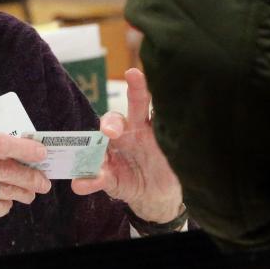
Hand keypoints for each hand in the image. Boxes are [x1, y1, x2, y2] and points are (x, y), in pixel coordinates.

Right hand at [0, 134, 50, 264]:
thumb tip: (19, 153)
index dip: (23, 147)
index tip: (41, 152)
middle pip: (5, 168)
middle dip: (30, 176)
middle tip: (43, 181)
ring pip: (4, 189)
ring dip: (21, 193)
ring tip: (29, 194)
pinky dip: (4, 206)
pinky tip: (3, 203)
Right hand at [70, 68, 182, 224]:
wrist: (159, 195)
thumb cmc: (168, 164)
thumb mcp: (179, 156)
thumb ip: (179, 150)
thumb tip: (188, 143)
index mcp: (143, 125)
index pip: (139, 101)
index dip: (136, 86)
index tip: (133, 73)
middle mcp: (125, 136)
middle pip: (115, 121)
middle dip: (111, 123)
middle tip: (111, 131)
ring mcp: (112, 156)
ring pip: (98, 149)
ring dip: (92, 154)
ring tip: (98, 168)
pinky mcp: (106, 177)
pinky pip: (94, 177)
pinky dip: (87, 181)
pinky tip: (81, 185)